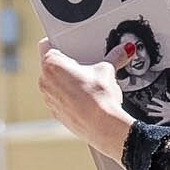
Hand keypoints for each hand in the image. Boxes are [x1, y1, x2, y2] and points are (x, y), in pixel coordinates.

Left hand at [38, 39, 134, 160]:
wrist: (103, 127)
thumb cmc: (99, 98)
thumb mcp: (108, 71)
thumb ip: (115, 57)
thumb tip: (124, 50)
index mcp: (52, 64)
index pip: (47, 44)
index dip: (59, 42)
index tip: (69, 45)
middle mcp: (45, 81)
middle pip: (51, 64)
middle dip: (66, 64)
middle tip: (84, 64)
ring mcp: (48, 99)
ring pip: (54, 83)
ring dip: (66, 81)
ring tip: (87, 83)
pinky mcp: (55, 113)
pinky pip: (59, 99)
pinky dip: (69, 97)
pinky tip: (86, 98)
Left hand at [136, 88, 169, 125]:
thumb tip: (166, 92)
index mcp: (166, 104)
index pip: (159, 101)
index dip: (155, 100)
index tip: (152, 99)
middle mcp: (164, 109)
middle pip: (156, 107)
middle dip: (151, 106)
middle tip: (146, 106)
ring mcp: (165, 114)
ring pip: (156, 114)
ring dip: (152, 114)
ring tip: (148, 114)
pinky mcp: (166, 119)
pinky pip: (161, 122)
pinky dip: (157, 124)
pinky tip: (154, 125)